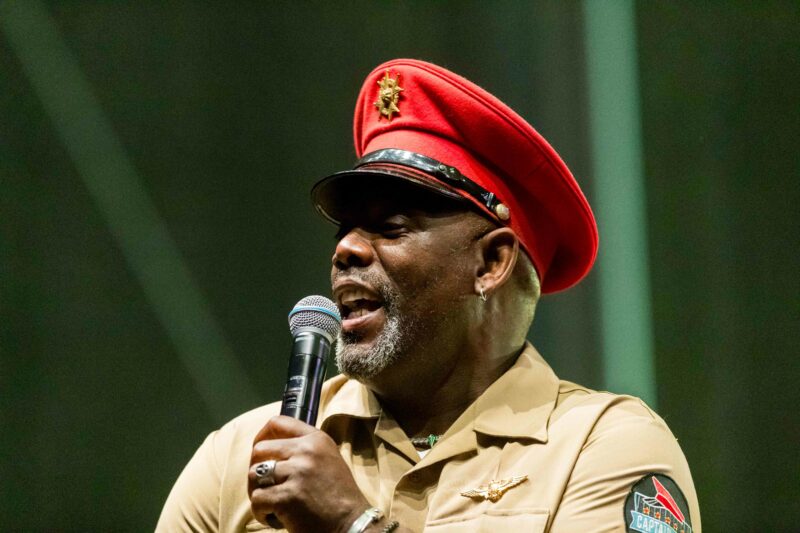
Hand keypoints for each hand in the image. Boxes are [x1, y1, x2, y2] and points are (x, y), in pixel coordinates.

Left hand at [248, 415, 370, 531]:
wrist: (351, 524)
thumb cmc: (338, 495)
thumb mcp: (327, 459)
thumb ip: (305, 449)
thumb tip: (272, 446)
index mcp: (317, 439)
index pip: (278, 423)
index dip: (262, 436)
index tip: (261, 452)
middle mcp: (307, 451)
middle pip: (260, 449)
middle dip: (256, 468)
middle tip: (265, 485)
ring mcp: (297, 473)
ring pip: (254, 474)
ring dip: (257, 491)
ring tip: (271, 504)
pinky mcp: (287, 497)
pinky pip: (257, 499)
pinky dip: (261, 512)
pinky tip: (274, 518)